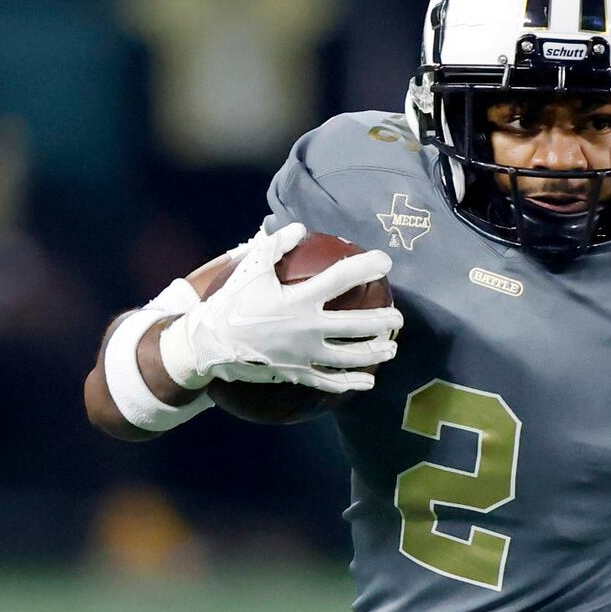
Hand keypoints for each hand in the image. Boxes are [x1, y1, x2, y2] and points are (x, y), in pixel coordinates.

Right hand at [164, 223, 402, 393]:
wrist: (212, 344)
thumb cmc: (233, 303)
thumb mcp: (251, 269)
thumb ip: (275, 246)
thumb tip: (299, 228)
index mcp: (299, 300)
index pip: (341, 279)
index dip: (365, 267)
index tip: (386, 262)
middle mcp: (308, 329)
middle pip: (357, 325)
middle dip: (383, 321)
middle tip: (398, 317)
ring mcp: (306, 355)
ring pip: (351, 357)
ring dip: (376, 352)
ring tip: (392, 347)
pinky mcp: (300, 374)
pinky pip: (332, 382)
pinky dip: (353, 383)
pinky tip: (368, 381)